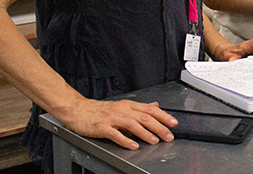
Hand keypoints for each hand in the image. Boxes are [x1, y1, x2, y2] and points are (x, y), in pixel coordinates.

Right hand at [58, 98, 176, 149]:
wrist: (79, 110)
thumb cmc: (100, 110)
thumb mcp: (123, 105)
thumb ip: (139, 107)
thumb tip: (155, 106)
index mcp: (128, 105)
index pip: (150, 109)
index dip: (163, 116)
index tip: (173, 123)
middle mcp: (122, 110)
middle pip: (144, 117)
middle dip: (159, 127)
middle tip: (168, 135)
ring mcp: (112, 118)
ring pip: (132, 124)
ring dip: (145, 133)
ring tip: (155, 140)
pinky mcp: (102, 127)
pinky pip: (115, 134)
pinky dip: (125, 140)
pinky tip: (133, 146)